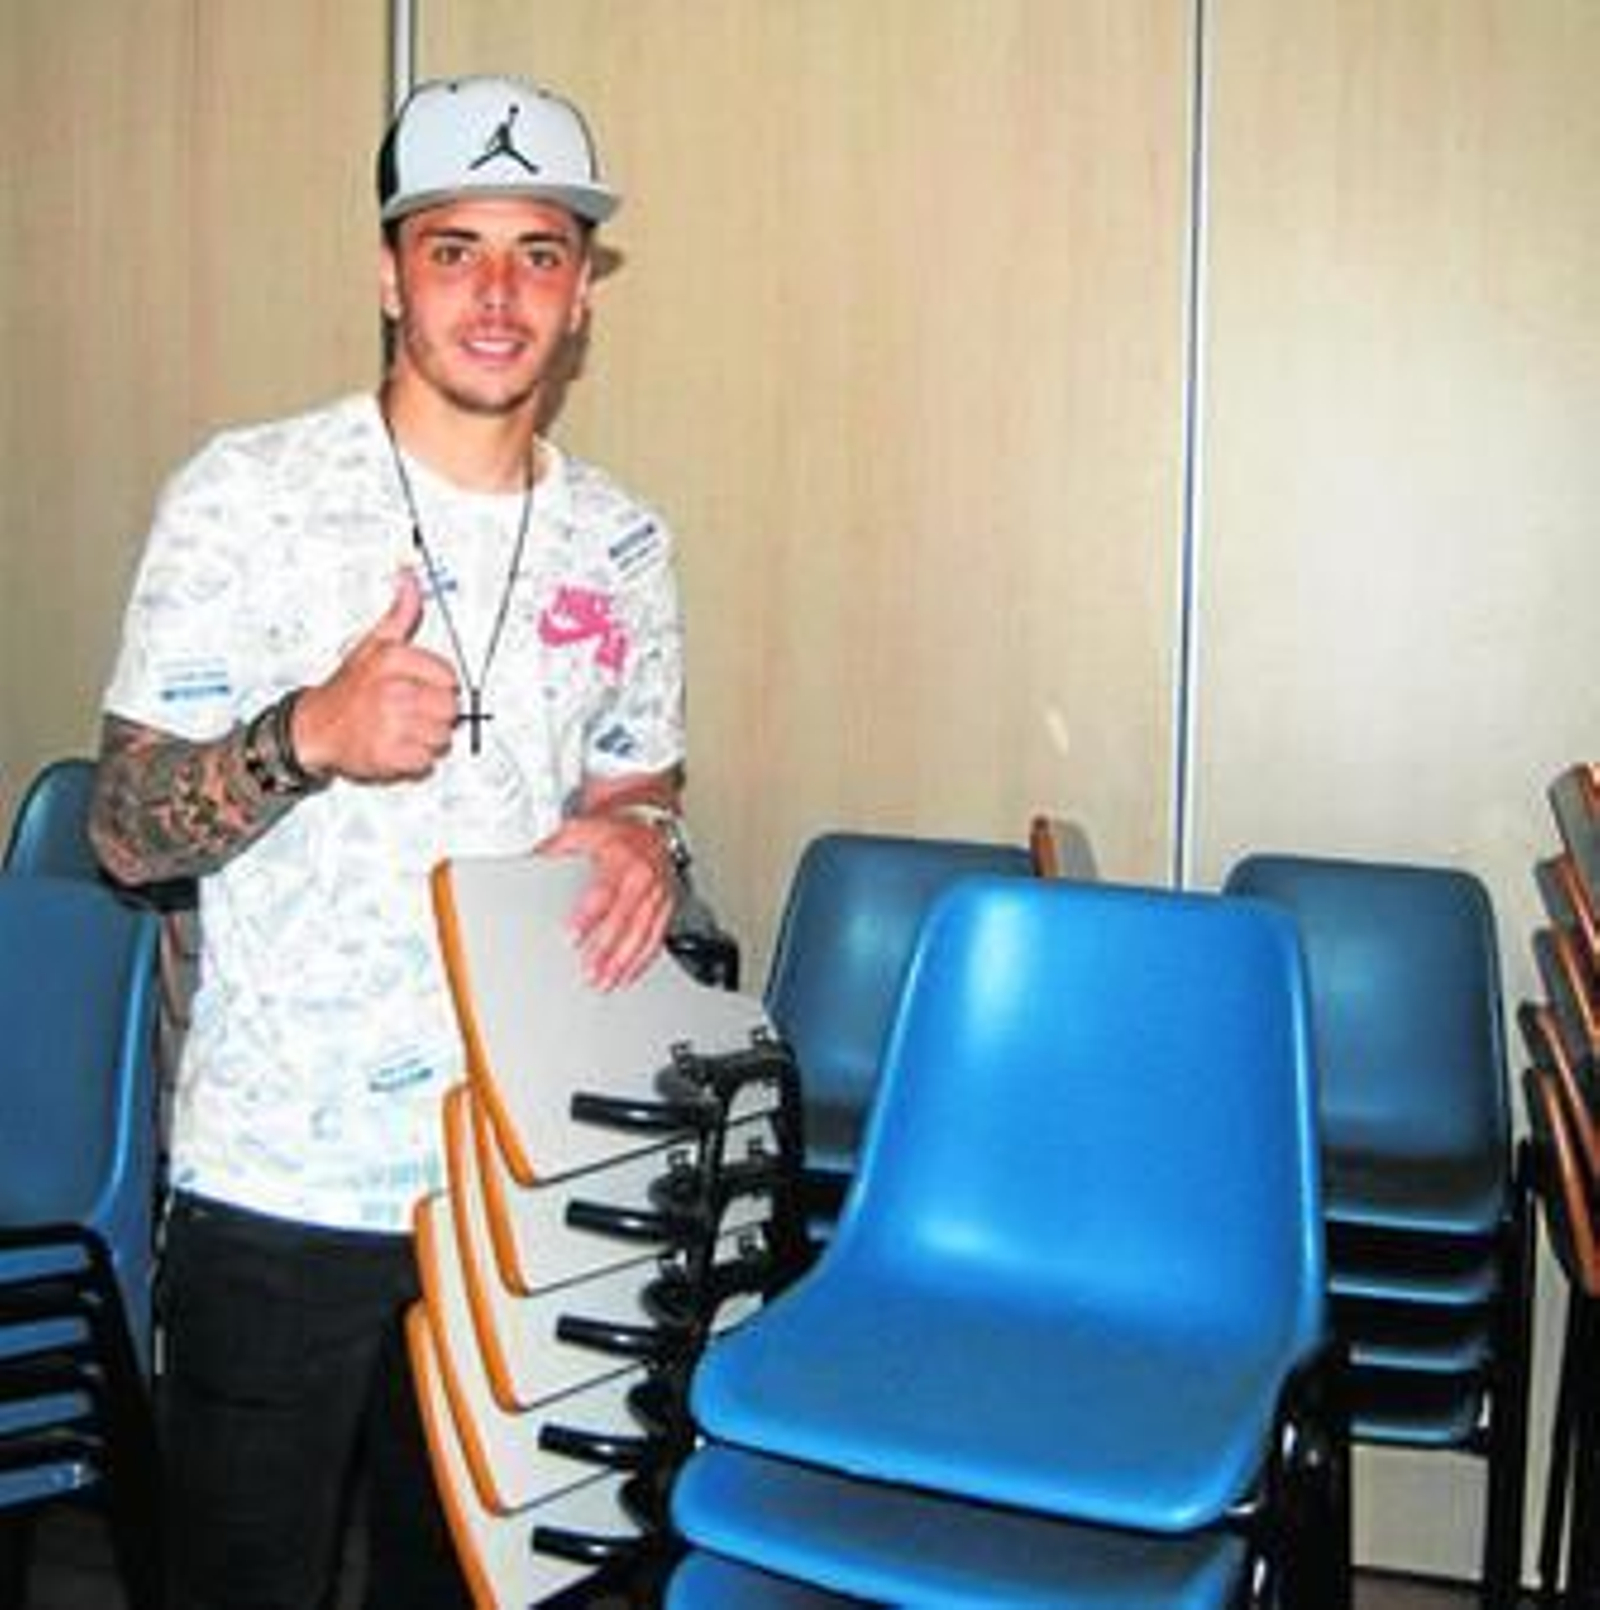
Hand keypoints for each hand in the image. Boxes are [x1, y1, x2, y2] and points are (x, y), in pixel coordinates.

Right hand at [293, 570, 459, 781]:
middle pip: (450, 708)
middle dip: (435, 712)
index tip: (420, 686)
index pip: (450, 677)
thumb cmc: (349, 687)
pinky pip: (425, 760)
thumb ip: (400, 612)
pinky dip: (415, 759)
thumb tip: (409, 577)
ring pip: (442, 736)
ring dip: (426, 737)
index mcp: (394, 660)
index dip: (438, 684)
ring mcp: (391, 725)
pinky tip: (397, 746)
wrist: (315, 726)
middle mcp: (393, 691)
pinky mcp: (389, 755)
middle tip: (410, 710)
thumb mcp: (374, 642)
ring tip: (402, 728)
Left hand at [538, 812, 675, 989]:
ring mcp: (658, 894)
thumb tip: (525, 864)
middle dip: (607, 950)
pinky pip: (656, 938)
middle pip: (625, 920)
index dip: (587, 917)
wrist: (648, 825)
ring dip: (624, 962)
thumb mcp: (580, 830)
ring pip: (643, 934)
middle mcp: (643, 878)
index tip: (571, 938)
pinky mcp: (666, 906)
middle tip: (590, 972)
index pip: (603, 892)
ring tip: (605, 981)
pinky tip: (627, 975)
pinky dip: (642, 960)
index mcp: (621, 858)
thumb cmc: (613, 832)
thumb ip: (553, 849)